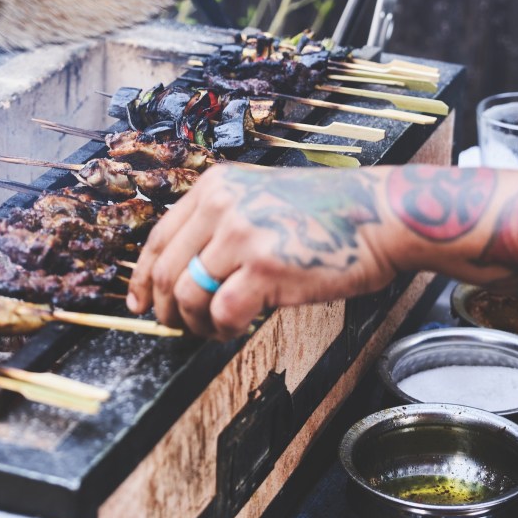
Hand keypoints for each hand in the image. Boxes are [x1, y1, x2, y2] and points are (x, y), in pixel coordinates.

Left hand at [126, 163, 399, 339]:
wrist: (376, 216)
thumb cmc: (326, 214)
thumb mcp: (260, 195)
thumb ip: (221, 221)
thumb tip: (184, 271)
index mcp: (215, 186)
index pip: (159, 238)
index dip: (142, 277)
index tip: (140, 302)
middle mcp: (221, 205)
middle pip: (165, 271)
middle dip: (166, 309)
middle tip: (179, 327)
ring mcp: (241, 235)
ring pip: (187, 295)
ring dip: (196, 324)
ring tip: (216, 329)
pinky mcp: (263, 268)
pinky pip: (221, 313)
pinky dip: (223, 330)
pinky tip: (238, 328)